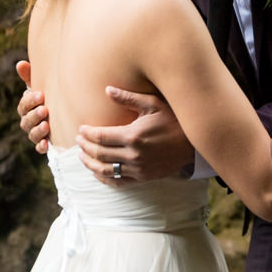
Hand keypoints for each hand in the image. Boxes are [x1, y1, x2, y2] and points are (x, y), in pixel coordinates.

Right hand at [15, 60, 49, 153]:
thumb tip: (20, 63)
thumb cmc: (49, 97)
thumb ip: (30, 77)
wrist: (62, 114)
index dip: (30, 101)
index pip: (23, 105)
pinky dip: (41, 146)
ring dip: (38, 130)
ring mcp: (35, 133)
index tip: (41, 95)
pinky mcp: (44, 144)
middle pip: (26, 120)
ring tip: (46, 125)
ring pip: (32, 134)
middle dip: (34, 115)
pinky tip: (45, 144)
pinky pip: (39, 148)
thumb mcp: (42, 86)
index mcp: (26, 108)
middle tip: (45, 109)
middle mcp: (28, 121)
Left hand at [76, 87, 195, 183]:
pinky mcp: (143, 178)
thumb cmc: (173, 119)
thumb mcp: (152, 104)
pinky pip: (118, 182)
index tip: (81, 129)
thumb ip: (128, 98)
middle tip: (78, 141)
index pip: (100, 137)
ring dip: (90, 164)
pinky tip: (97, 171)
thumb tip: (107, 90)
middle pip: (99, 154)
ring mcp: (138, 169)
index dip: (87, 134)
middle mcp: (133, 155)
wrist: (193, 144)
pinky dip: (104, 178)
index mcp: (133, 136)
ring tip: (82, 156)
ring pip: (105, 170)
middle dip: (84, 147)